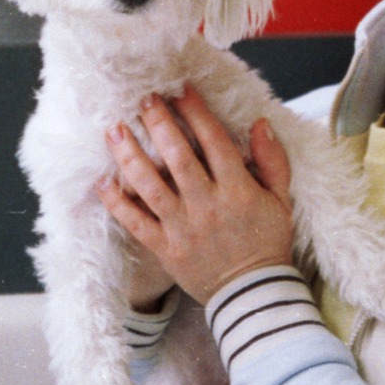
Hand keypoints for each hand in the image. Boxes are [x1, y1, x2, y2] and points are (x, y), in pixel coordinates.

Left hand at [96, 85, 295, 305]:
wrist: (253, 294)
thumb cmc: (267, 242)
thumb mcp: (281, 200)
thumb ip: (273, 161)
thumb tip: (260, 124)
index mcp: (237, 190)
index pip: (214, 142)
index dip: (195, 112)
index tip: (180, 90)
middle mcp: (207, 205)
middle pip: (178, 157)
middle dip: (158, 124)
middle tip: (143, 99)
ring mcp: (183, 228)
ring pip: (151, 186)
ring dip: (130, 156)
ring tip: (114, 129)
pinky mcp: (165, 249)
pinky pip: (136, 222)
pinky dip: (117, 202)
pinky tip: (102, 180)